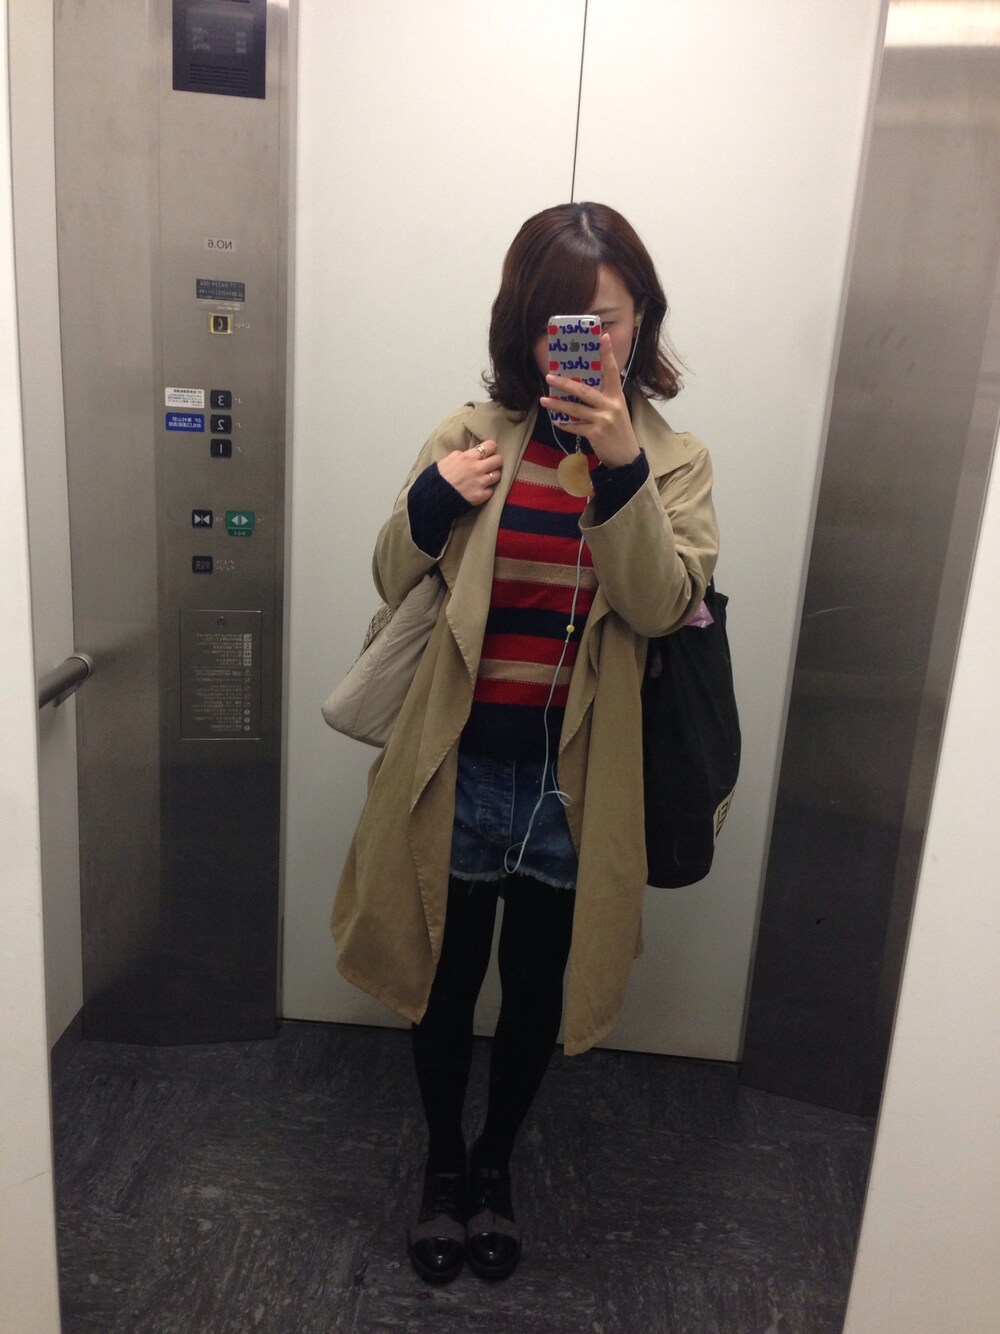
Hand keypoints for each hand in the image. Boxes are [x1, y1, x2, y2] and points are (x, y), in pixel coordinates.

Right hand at [437, 438, 502, 504]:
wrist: (435, 496)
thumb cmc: (440, 476)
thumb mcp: (448, 459)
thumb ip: (461, 454)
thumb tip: (468, 453)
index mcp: (469, 457)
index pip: (491, 446)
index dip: (491, 448)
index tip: (489, 451)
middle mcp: (477, 468)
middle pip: (499, 460)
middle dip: (495, 461)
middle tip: (490, 464)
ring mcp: (480, 483)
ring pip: (498, 475)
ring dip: (493, 475)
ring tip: (486, 477)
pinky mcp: (481, 495)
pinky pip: (491, 490)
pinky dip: (487, 490)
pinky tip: (480, 489)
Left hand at [540, 333, 639, 468]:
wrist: (626, 457)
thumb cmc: (619, 431)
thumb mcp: (617, 410)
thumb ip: (603, 399)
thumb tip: (580, 388)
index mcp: (617, 396)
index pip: (612, 371)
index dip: (608, 353)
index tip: (603, 336)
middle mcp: (611, 405)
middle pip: (584, 390)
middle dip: (565, 383)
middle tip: (550, 377)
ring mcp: (603, 420)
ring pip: (575, 409)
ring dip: (557, 405)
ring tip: (544, 400)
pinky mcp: (595, 434)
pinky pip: (575, 427)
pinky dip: (565, 424)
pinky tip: (556, 421)